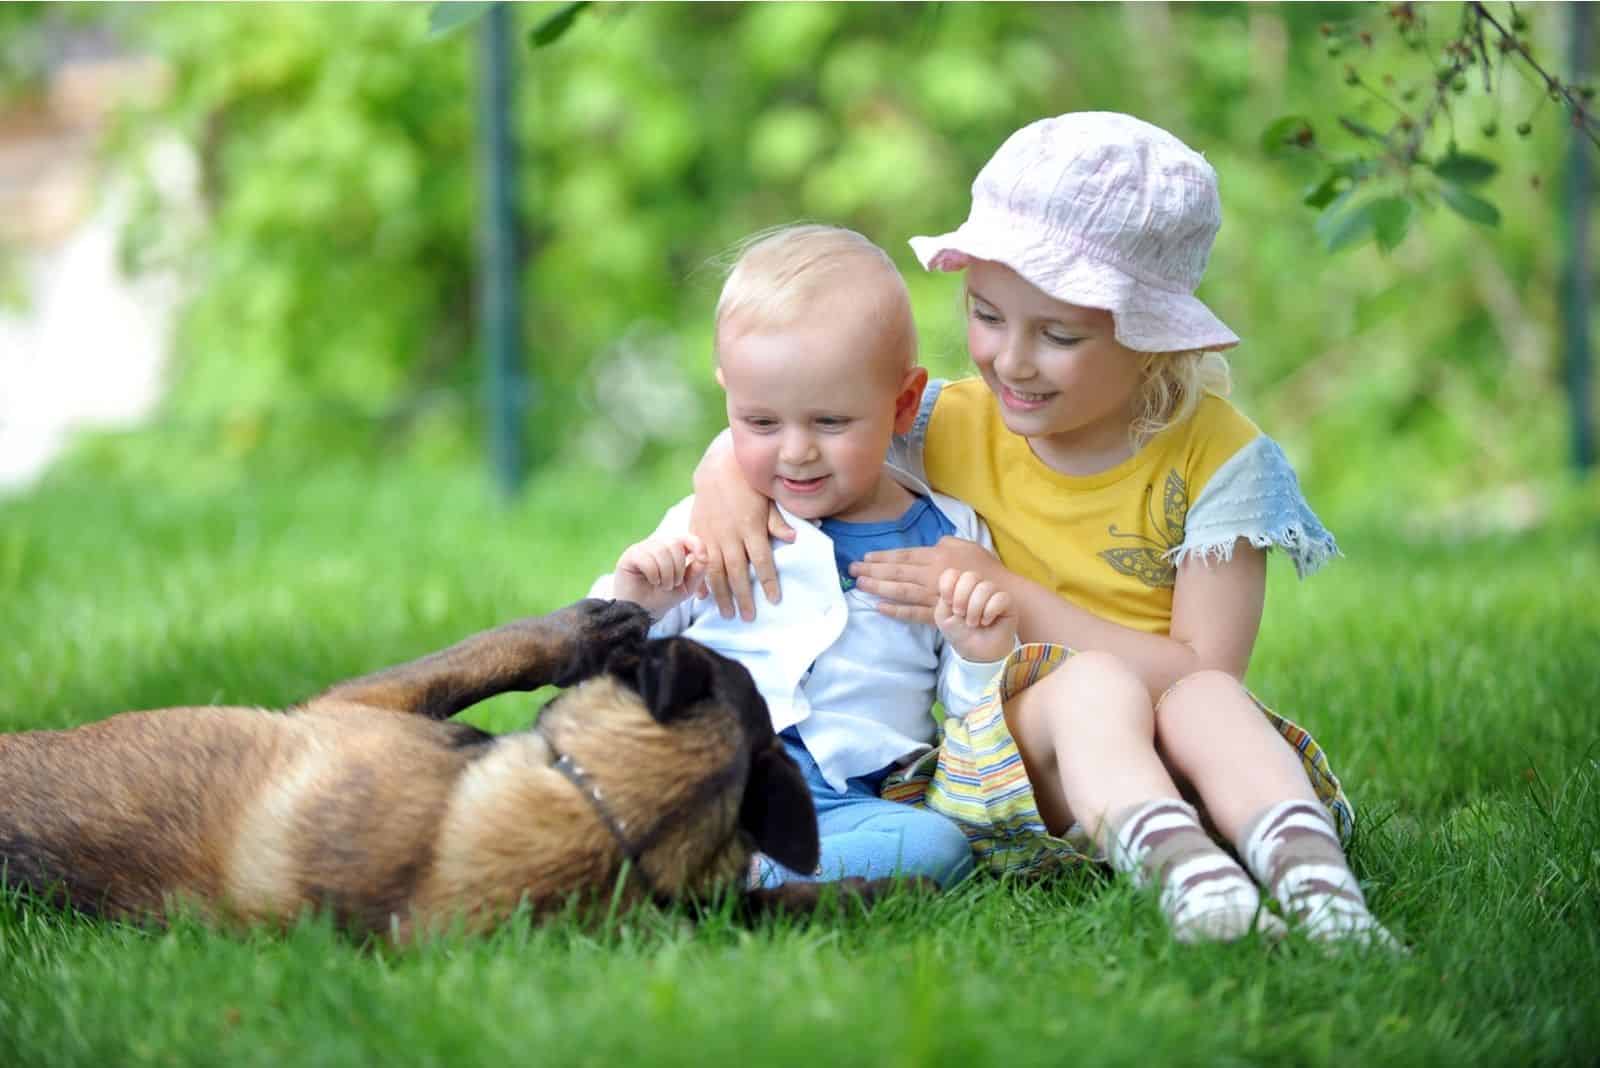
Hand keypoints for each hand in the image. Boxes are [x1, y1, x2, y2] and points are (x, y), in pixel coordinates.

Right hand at [614, 535, 707, 619]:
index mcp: (671, 550)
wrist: (642, 613)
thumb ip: (698, 570)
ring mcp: (642, 549)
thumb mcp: (687, 586)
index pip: (686, 537)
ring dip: (666, 573)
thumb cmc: (663, 598)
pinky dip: (653, 573)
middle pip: (674, 543)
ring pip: (661, 550)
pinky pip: (646, 558)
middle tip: (673, 584)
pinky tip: (651, 581)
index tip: (702, 558)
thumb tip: (704, 555)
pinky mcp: (629, 556)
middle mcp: (657, 545)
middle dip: (679, 567)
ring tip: (663, 585)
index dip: (697, 544)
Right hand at [689, 440, 794, 620]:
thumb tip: (794, 539)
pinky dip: (699, 579)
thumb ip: (778, 520)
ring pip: (715, 571)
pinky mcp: (697, 533)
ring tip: (727, 614)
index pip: (763, 561)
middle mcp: (730, 534)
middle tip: (748, 618)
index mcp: (751, 527)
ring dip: (721, 595)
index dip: (769, 582)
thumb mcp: (768, 498)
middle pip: (738, 572)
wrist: (718, 466)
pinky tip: (701, 596)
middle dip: (743, 597)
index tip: (774, 601)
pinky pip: (697, 561)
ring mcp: (711, 535)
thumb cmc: (749, 483)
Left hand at [850, 536, 1006, 624]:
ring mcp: (934, 595)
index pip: (904, 555)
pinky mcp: (938, 614)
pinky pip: (913, 613)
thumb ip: (945, 543)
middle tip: (852, 570)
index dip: (883, 557)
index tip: (866, 557)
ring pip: (900, 591)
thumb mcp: (966, 545)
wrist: (1004, 595)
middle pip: (896, 572)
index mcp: (937, 556)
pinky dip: (895, 611)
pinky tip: (879, 608)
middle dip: (872, 570)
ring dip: (878, 588)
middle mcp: (932, 574)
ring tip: (860, 585)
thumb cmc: (986, 568)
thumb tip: (931, 545)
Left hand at [934, 568, 1016, 663]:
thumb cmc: (960, 634)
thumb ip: (943, 599)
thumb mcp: (943, 617)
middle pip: (970, 576)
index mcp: (959, 587)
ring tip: (973, 623)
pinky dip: (990, 611)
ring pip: (985, 587)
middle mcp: (977, 587)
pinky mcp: (1007, 603)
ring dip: (975, 609)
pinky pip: (1000, 598)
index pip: (952, 573)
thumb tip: (954, 589)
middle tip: (960, 614)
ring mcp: (993, 593)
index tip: (948, 603)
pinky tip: (987, 621)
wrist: (977, 653)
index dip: (948, 586)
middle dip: (961, 597)